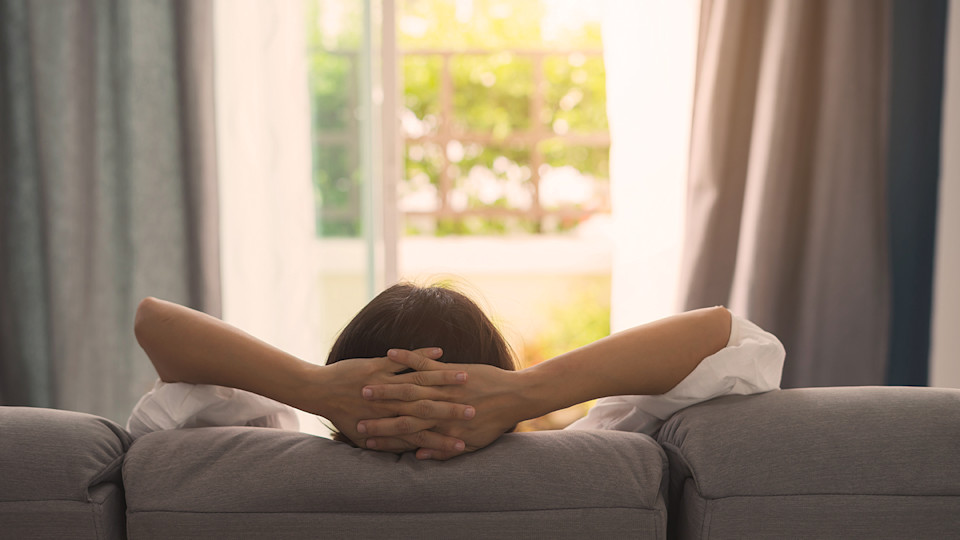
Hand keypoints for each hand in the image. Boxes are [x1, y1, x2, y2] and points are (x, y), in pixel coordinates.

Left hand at [309, 348, 474, 453]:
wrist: (318, 392)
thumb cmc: (341, 414)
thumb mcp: (365, 436)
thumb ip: (392, 445)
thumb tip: (416, 456)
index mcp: (389, 423)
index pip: (423, 435)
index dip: (445, 439)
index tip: (466, 442)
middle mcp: (390, 405)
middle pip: (427, 409)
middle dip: (452, 410)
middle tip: (474, 412)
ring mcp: (385, 383)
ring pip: (420, 382)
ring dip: (444, 380)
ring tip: (466, 379)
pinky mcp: (378, 366)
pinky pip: (404, 359)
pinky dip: (422, 354)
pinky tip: (441, 350)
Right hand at [357, 348, 529, 459]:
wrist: (516, 398)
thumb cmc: (495, 422)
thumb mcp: (473, 442)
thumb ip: (445, 451)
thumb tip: (422, 457)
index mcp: (442, 429)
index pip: (406, 435)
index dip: (382, 437)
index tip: (362, 437)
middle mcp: (440, 409)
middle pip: (402, 413)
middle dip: (377, 415)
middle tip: (355, 415)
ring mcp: (445, 388)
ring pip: (409, 388)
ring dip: (385, 387)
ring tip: (363, 387)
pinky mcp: (451, 371)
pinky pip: (425, 363)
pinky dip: (408, 357)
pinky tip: (390, 351)